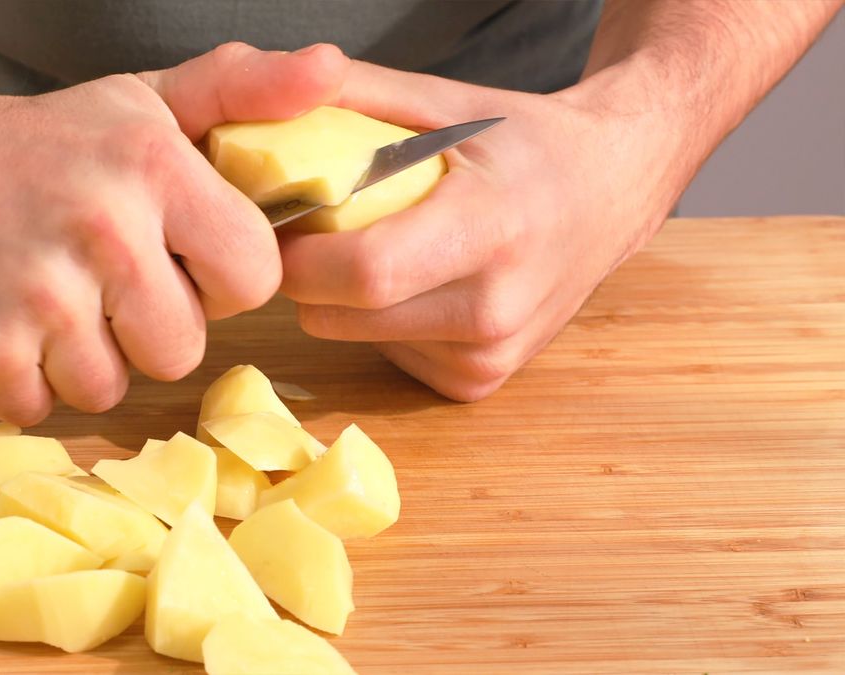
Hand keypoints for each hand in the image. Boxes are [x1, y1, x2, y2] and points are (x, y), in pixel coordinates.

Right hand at [0, 43, 347, 423]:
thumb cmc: (42, 143)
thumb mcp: (147, 101)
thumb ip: (246, 90)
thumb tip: (330, 72)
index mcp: (153, 166)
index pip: (252, 278)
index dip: (217, 278)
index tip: (176, 257)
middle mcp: (99, 228)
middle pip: (181, 350)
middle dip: (147, 327)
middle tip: (98, 279)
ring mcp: (34, 296)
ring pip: (110, 388)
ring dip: (83, 357)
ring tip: (48, 295)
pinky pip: (42, 409)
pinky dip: (25, 379)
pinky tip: (7, 320)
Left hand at [279, 61, 684, 400]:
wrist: (611, 192)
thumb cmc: (526, 144)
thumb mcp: (450, 103)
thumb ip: (361, 97)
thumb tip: (276, 91)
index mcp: (490, 229)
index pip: (365, 271)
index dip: (301, 253)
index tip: (279, 221)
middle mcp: (494, 309)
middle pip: (340, 316)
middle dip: (305, 274)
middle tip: (314, 227)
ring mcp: (490, 356)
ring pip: (352, 338)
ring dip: (340, 299)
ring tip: (375, 245)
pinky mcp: (479, 382)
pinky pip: (385, 355)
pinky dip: (378, 321)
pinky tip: (415, 282)